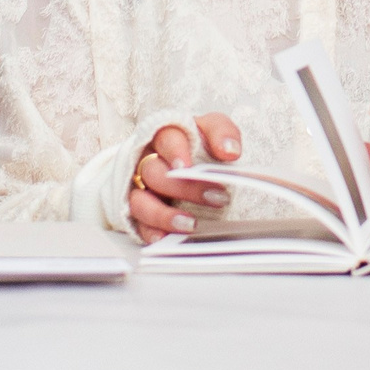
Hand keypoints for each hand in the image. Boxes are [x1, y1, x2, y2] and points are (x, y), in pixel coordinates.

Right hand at [129, 111, 240, 242]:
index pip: (165, 139)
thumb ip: (221, 132)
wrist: (181, 163)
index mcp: (164, 138)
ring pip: (140, 201)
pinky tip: (165, 239)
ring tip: (190, 223)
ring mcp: (140, 188)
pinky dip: (151, 232)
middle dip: (183, 187)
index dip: (175, 153)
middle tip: (219, 197)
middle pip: (154, 172)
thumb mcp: (210, 130)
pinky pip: (138, 224)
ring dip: (163, 214)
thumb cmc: (195, 145)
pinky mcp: (139, 212)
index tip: (189, 166)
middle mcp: (147, 162)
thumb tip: (230, 150)